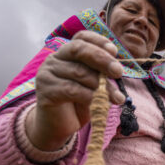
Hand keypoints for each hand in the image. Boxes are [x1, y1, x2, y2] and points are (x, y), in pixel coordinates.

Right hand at [27, 31, 125, 150]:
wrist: (57, 127)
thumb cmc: (77, 103)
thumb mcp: (93, 85)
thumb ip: (101, 74)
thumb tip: (117, 68)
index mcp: (66, 53)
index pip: (81, 37)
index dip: (99, 41)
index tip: (115, 51)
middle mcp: (54, 59)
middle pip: (79, 49)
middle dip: (102, 59)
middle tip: (118, 72)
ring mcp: (47, 73)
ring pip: (79, 72)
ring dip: (102, 85)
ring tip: (116, 98)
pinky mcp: (45, 91)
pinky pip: (72, 89)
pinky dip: (90, 96)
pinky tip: (100, 104)